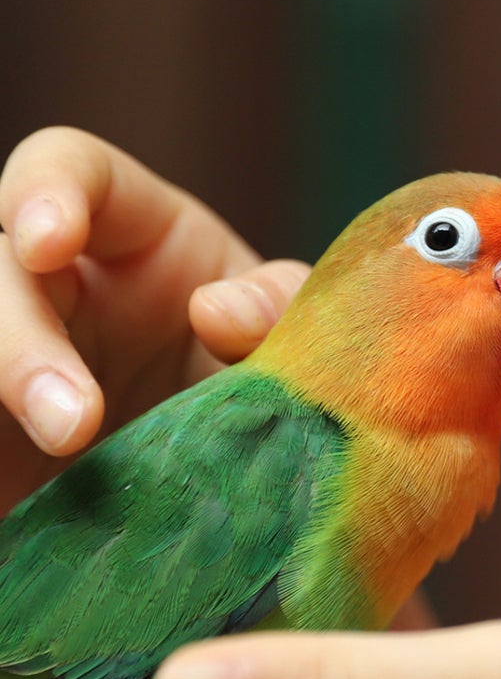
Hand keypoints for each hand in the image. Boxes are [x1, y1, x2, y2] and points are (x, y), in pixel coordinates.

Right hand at [0, 127, 308, 509]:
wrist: (272, 498)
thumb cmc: (279, 393)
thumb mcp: (293, 342)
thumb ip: (278, 308)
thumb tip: (215, 309)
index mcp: (135, 235)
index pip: (67, 169)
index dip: (44, 191)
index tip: (47, 243)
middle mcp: (60, 288)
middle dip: (18, 344)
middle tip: (75, 424)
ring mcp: (18, 367)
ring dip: (7, 389)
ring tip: (68, 460)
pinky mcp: (4, 445)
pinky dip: (6, 476)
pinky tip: (26, 509)